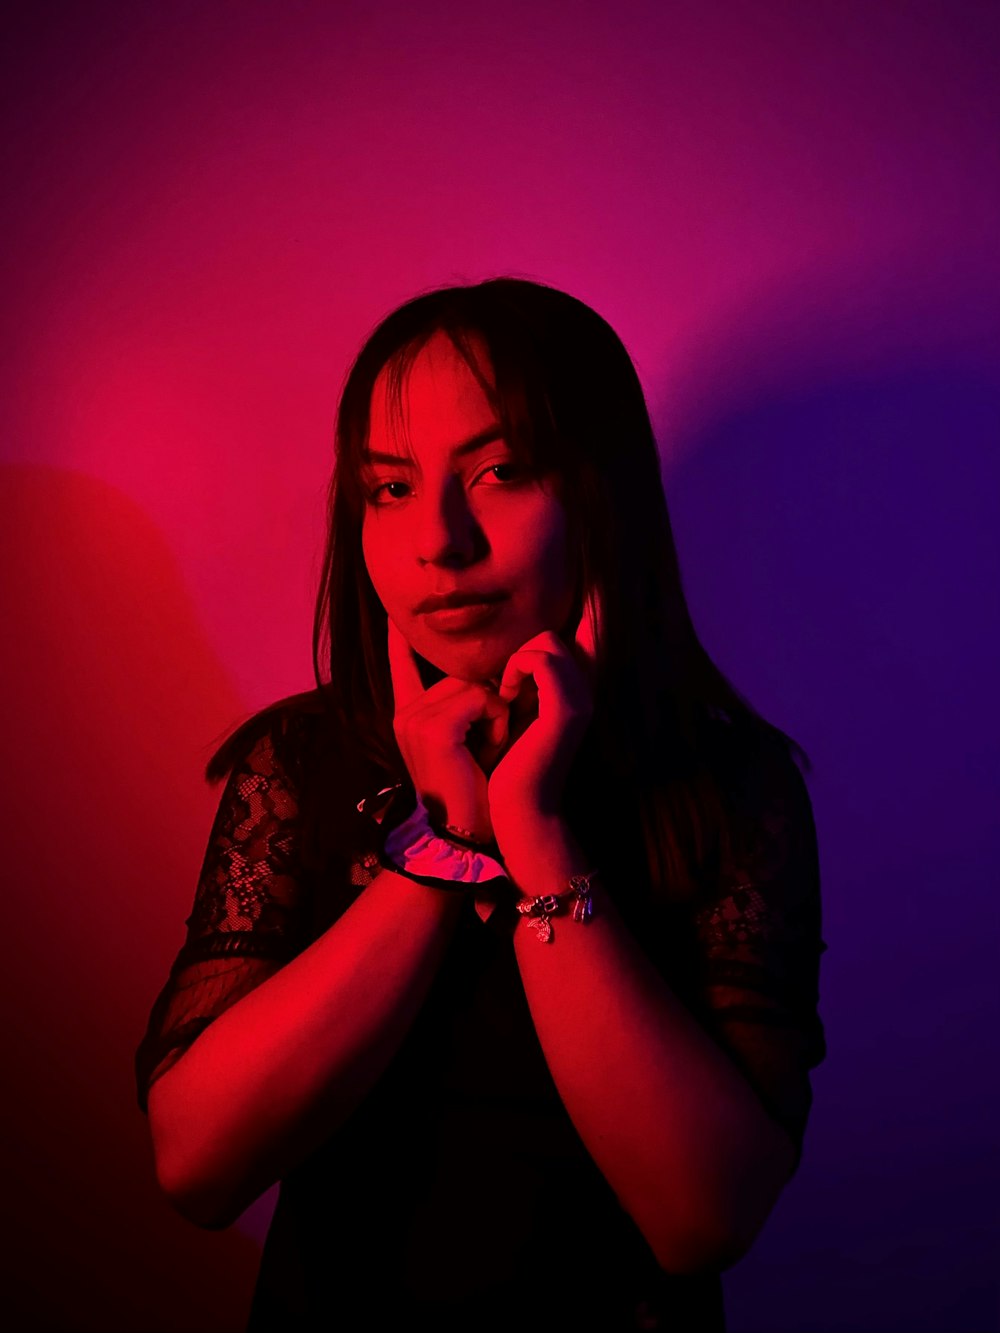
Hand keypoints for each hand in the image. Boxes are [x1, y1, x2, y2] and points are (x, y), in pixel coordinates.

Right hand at [387, 618, 507, 842]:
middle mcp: (405, 712)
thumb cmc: (474, 789)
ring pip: (475, 684)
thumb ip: (471, 702)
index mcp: (408, 714)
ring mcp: (414, 718)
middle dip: (488, 702)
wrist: (464, 834)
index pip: (402, 666)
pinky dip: (497, 722)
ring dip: (496, 714)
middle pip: (461, 674)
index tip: (393, 616)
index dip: (399, 642)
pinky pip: (483, 698)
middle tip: (486, 744)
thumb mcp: (470, 738)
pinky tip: (489, 749)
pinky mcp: (433, 728)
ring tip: (487, 750)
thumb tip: (495, 670)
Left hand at [487, 587, 601, 865]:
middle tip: (504, 688)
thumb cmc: (503, 762)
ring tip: (504, 696)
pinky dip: (516, 671)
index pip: (592, 629)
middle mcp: (587, 688)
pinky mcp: (568, 709)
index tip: (594, 568)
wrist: (514, 807)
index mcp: (575, 687)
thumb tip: (504, 648)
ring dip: (515, 662)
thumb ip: (517, 675)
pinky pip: (541, 658)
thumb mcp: (510, 708)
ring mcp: (582, 697)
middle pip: (556, 632)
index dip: (594, 600)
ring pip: (547, 640)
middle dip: (523, 649)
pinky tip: (506, 698)